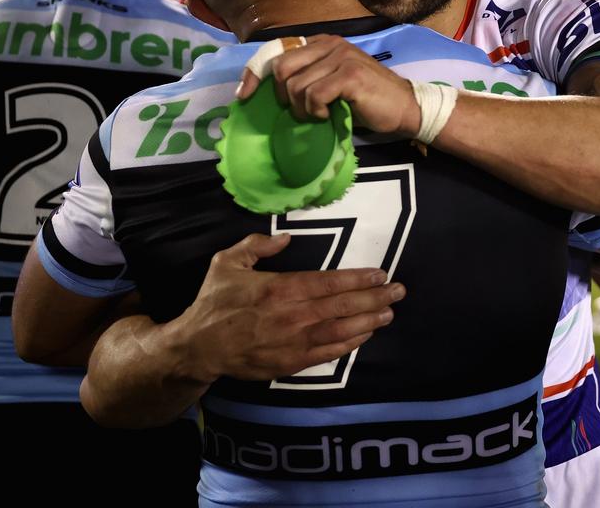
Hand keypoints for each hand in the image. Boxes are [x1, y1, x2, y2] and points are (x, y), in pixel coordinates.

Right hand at [179, 233, 404, 381]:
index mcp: (280, 288)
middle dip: (374, 298)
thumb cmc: (215, 302)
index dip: (358, 279)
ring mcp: (295, 341)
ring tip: (389, 312)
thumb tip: (287, 237)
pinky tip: (365, 335)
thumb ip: (257, 245)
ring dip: (369, 321)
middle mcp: (293, 315)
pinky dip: (350, 343)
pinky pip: (329, 352)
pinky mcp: (293, 362)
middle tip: (399, 292)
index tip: (380, 274)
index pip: (329, 282)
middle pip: (343, 306)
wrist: (200, 347)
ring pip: (341, 330)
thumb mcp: (227, 262)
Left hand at [236, 34, 420, 135]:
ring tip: (318, 116)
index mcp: (321, 43)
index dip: (254, 73)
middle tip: (300, 111)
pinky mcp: (349, 74)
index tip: (244, 95)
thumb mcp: (332, 83)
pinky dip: (315, 111)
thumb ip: (307, 77)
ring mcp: (340, 56)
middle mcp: (329, 44)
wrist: (405, 108)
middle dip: (282, 96)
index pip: (276, 51)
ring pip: (296, 85)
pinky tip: (328, 115)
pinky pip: (313, 95)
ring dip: (302, 109)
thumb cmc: (367, 100)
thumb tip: (271, 91)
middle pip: (281, 68)